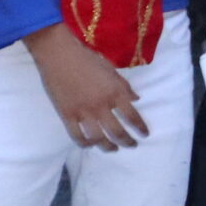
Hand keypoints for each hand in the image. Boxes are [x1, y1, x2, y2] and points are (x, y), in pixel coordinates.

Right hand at [22, 24, 145, 149]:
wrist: (60, 56)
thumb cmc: (88, 59)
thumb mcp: (112, 70)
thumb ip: (125, 87)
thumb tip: (136, 99)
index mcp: (115, 93)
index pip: (132, 116)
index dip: (140, 128)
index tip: (145, 134)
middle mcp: (101, 106)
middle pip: (117, 131)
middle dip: (127, 141)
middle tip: (132, 145)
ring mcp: (83, 113)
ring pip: (98, 138)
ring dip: (108, 146)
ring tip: (113, 149)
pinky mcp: (67, 115)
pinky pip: (77, 135)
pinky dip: (85, 143)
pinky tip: (90, 145)